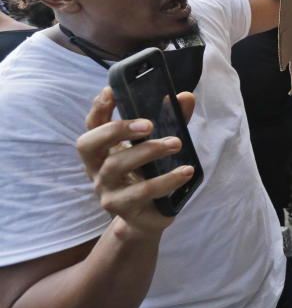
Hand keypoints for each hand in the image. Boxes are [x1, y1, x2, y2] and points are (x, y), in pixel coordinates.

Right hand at [77, 87, 196, 235]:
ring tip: (176, 144)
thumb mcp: (159, 145)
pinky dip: (166, 180)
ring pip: (116, 166)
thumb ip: (171, 120)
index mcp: (103, 149)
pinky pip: (142, 192)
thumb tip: (185, 96)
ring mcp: (105, 189)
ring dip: (148, 151)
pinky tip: (186, 171)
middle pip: (90, 144)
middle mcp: (97, 168)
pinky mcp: (122, 208)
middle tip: (148, 124)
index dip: (98, 107)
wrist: (149, 217)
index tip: (112, 90)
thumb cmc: (151, 174)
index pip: (92, 124)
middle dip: (116, 129)